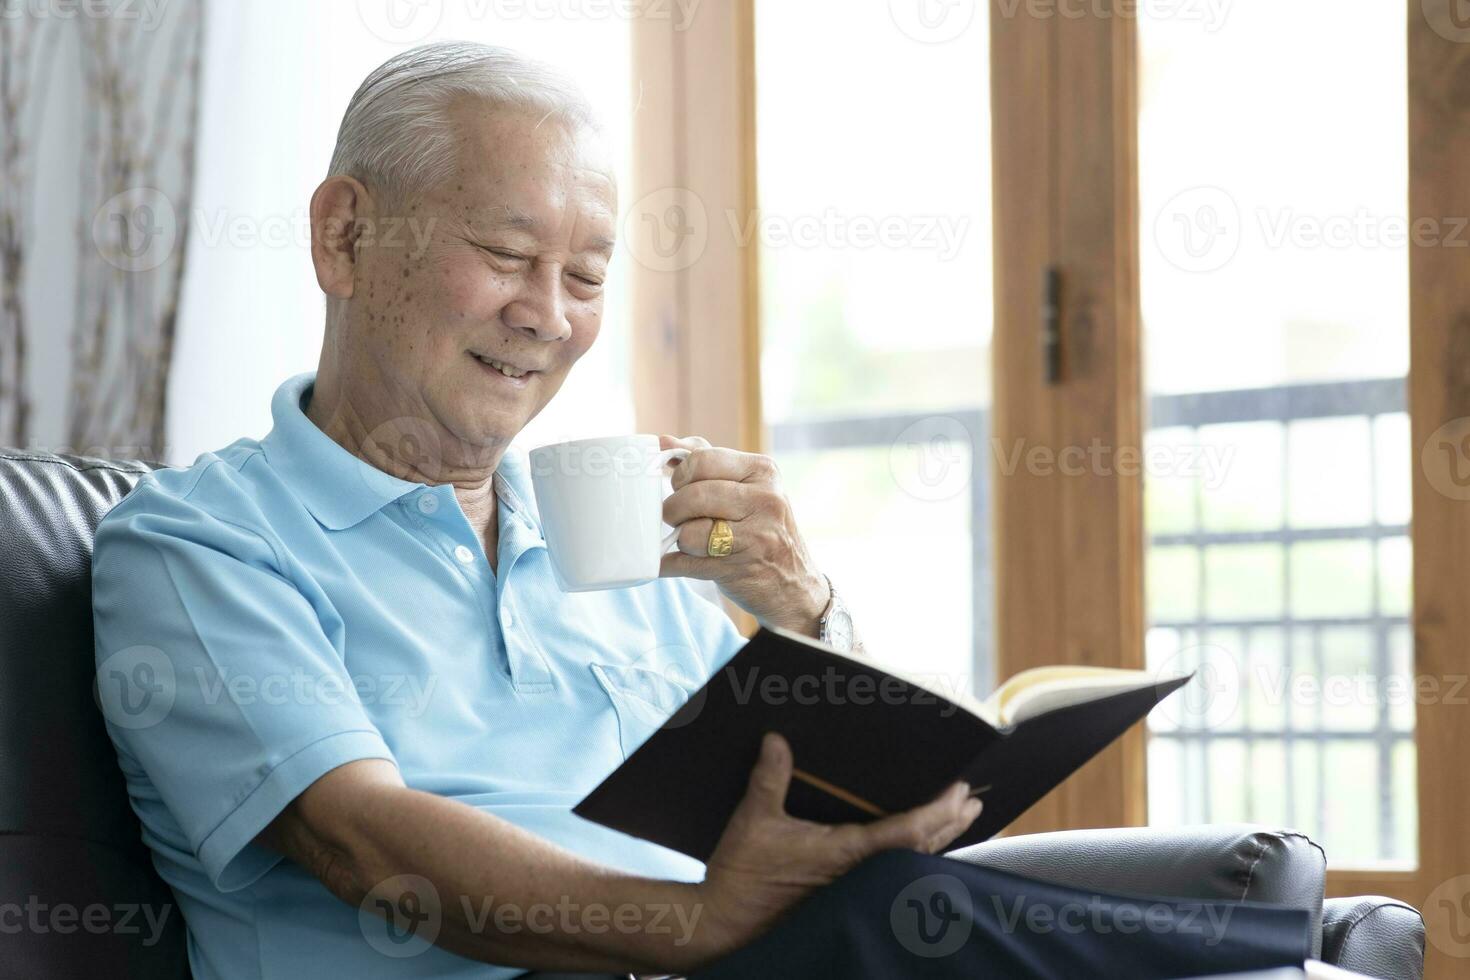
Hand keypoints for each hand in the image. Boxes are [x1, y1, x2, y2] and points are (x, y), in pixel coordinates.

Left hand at [658, 435, 828, 633]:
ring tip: (691, 541)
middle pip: (694, 496)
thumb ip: (705, 461)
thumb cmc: (761, 527)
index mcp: (764, 471)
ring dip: (680, 540)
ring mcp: (757, 537)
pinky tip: (673, 562)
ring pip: (690, 532)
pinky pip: (687, 564)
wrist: (795, 585)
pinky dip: (671, 565)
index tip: (681, 486)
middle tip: (675, 517)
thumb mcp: (746, 487)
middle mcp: (766, 500)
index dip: (680, 475)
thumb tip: (663, 441)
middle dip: (673, 509)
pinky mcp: (741, 568)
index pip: (702, 460)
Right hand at [692, 733, 981, 963]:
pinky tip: (918, 848)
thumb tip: (776, 739)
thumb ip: (769, 777)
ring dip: (938, 840)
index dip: (939, 810)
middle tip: (973, 800)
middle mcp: (858, 874)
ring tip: (957, 819)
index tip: (960, 791)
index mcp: (845, 851)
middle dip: (950, 822)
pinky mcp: (843, 896)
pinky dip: (914, 856)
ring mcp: (853, 888)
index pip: (908, 831)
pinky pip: (892, 874)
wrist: (727, 922)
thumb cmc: (742, 872)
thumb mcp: (754, 818)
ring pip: (910, 863)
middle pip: (921, 848)